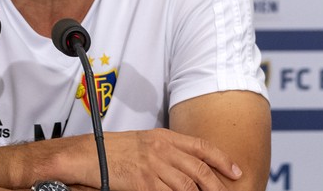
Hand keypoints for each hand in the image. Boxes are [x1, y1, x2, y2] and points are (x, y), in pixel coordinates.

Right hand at [74, 129, 241, 190]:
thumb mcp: (142, 143)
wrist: (87, 155)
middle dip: (217, 185)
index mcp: (162, 137)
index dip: (222, 159)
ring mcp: (153, 166)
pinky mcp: (143, 182)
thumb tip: (186, 166)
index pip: (200, 146)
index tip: (236, 171)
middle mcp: (161, 149)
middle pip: (199, 169)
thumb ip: (165, 151)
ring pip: (188, 186)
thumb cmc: (110, 151)